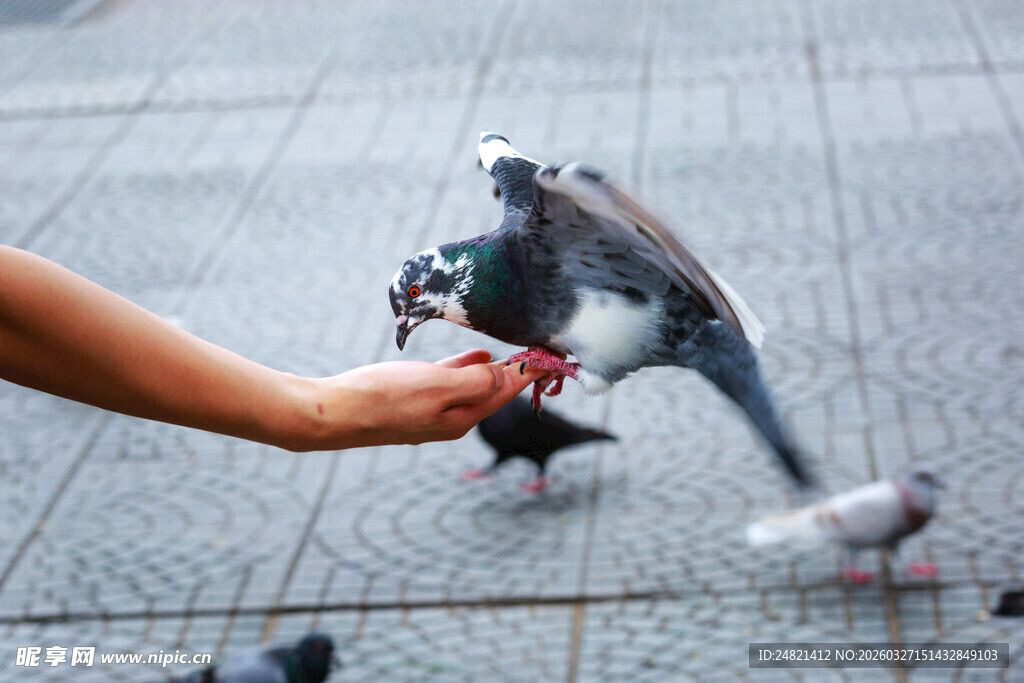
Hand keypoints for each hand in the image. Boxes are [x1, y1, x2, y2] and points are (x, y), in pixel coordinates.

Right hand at [288, 349, 546, 449]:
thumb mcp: (436, 386)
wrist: (335, 413)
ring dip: (499, 369)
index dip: (532, 372)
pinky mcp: (415, 400)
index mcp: (463, 417)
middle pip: (497, 392)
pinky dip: (470, 368)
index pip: (508, 390)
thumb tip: (503, 375)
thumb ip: (474, 380)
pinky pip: (454, 382)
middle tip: (546, 350)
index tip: (557, 355)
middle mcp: (453, 419)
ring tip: (520, 351)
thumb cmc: (383, 397)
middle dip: (521, 372)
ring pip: (477, 386)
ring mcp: (434, 411)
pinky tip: (477, 355)